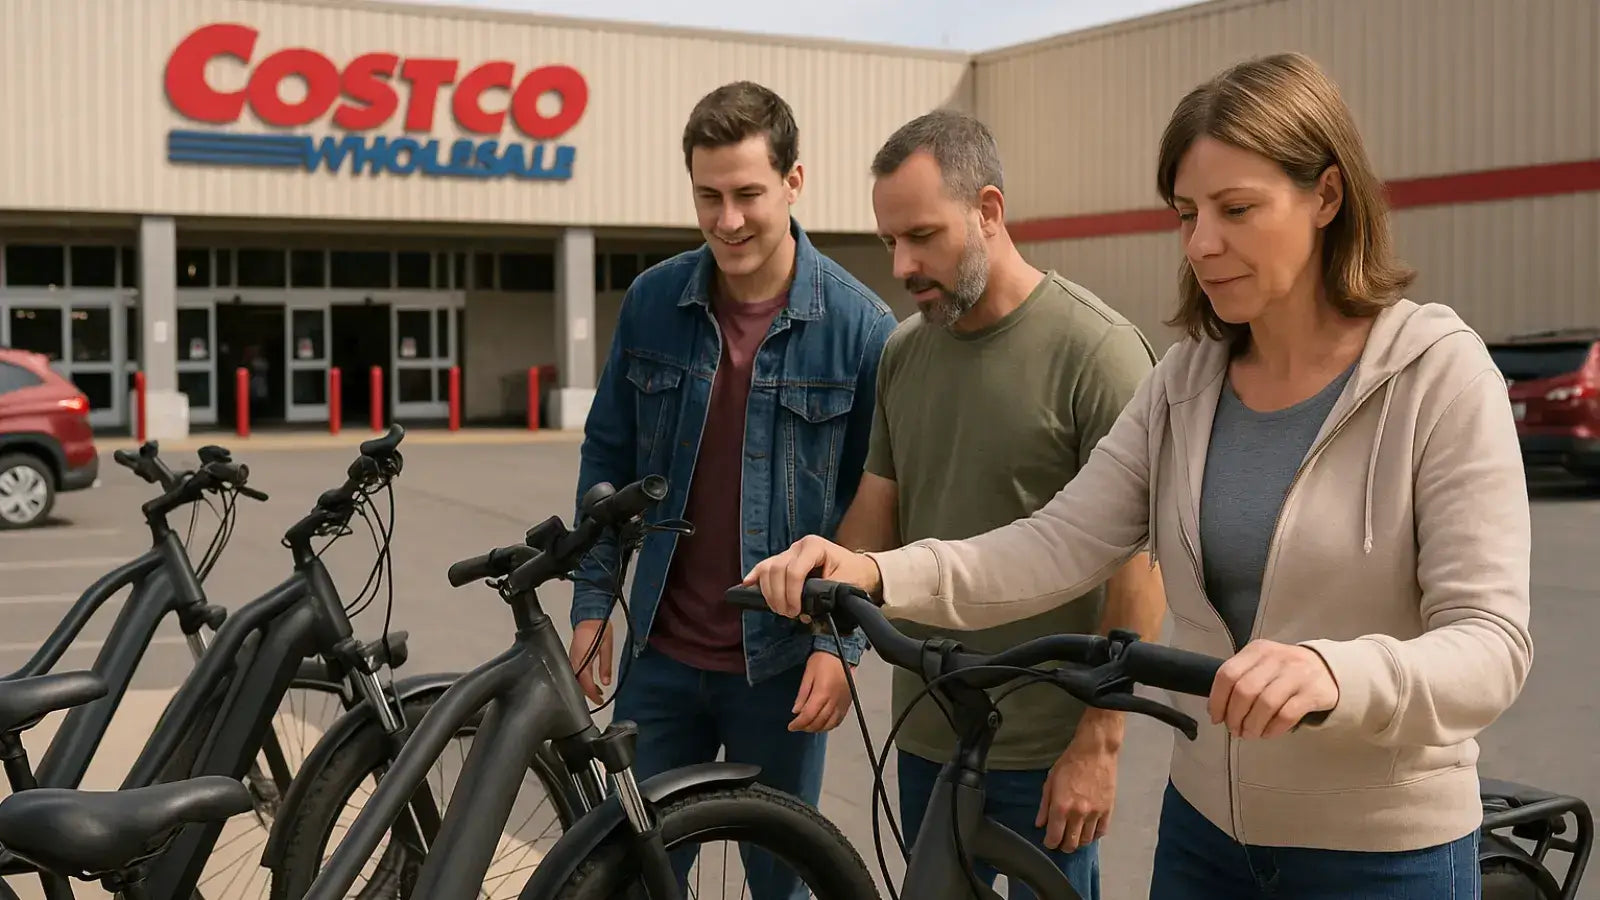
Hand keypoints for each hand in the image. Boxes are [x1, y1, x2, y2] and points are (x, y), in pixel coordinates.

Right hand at [569, 619, 613, 704]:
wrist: (589, 615)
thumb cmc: (600, 629)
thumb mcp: (607, 648)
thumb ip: (605, 666)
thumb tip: (606, 683)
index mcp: (582, 661)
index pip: (585, 684)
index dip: (592, 695)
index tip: (600, 702)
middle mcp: (574, 661)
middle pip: (577, 683)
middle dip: (587, 693)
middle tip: (598, 699)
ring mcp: (571, 658)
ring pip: (575, 678)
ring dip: (584, 686)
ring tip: (596, 691)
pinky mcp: (571, 654)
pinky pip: (574, 671)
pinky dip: (581, 678)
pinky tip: (589, 679)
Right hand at [742, 535, 881, 619]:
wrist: (859, 568)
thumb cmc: (854, 574)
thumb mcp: (846, 583)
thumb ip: (826, 593)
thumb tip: (807, 608)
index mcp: (814, 546)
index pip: (794, 570)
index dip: (792, 593)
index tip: (797, 611)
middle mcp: (799, 546)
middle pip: (777, 570)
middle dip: (779, 595)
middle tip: (788, 613)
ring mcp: (789, 552)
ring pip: (768, 568)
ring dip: (768, 591)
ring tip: (779, 609)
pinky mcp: (784, 560)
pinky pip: (765, 565)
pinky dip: (756, 575)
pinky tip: (747, 584)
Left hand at [790, 651, 854, 732]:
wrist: (841, 653)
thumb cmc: (823, 660)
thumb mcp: (808, 674)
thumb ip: (802, 695)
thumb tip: (796, 711)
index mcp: (822, 692)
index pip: (808, 715)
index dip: (798, 724)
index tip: (791, 726)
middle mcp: (834, 700)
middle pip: (819, 722)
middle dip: (806, 727)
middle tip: (798, 726)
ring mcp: (842, 703)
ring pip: (830, 724)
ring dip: (817, 728)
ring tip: (808, 726)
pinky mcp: (847, 703)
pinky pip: (839, 720)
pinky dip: (829, 725)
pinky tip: (822, 724)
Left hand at [1035, 725, 1119, 851]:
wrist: (1095, 751)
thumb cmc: (1069, 763)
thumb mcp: (1050, 781)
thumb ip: (1044, 805)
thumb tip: (1040, 824)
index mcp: (1061, 807)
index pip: (1054, 837)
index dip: (1050, 843)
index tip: (1049, 841)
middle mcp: (1078, 814)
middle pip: (1071, 843)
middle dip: (1064, 845)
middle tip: (1061, 840)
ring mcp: (1095, 813)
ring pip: (1086, 840)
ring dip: (1079, 841)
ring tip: (1074, 835)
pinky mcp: (1108, 810)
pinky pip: (1101, 832)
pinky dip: (1094, 835)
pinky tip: (1088, 830)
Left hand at [1209, 640, 1339, 738]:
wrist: (1328, 669)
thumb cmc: (1285, 671)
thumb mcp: (1262, 665)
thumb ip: (1241, 679)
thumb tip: (1217, 709)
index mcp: (1257, 650)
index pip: (1228, 674)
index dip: (1217, 699)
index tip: (1216, 717)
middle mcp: (1276, 658)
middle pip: (1245, 690)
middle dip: (1234, 716)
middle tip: (1234, 730)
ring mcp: (1296, 674)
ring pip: (1265, 704)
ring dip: (1252, 725)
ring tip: (1249, 734)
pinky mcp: (1313, 692)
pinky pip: (1287, 715)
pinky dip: (1273, 728)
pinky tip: (1268, 733)